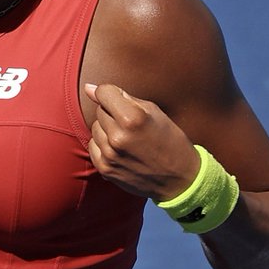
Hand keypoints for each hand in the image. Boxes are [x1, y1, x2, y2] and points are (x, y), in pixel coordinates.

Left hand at [84, 82, 199, 200]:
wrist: (180, 179)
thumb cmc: (170, 140)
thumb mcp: (154, 112)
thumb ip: (122, 97)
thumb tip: (88, 88)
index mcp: (133, 119)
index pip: (104, 93)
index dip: (111, 93)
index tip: (119, 99)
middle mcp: (118, 137)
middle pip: (100, 111)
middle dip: (113, 112)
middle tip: (132, 124)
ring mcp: (110, 155)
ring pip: (95, 128)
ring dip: (108, 129)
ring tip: (128, 137)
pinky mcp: (105, 169)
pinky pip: (93, 146)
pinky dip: (103, 144)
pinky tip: (121, 149)